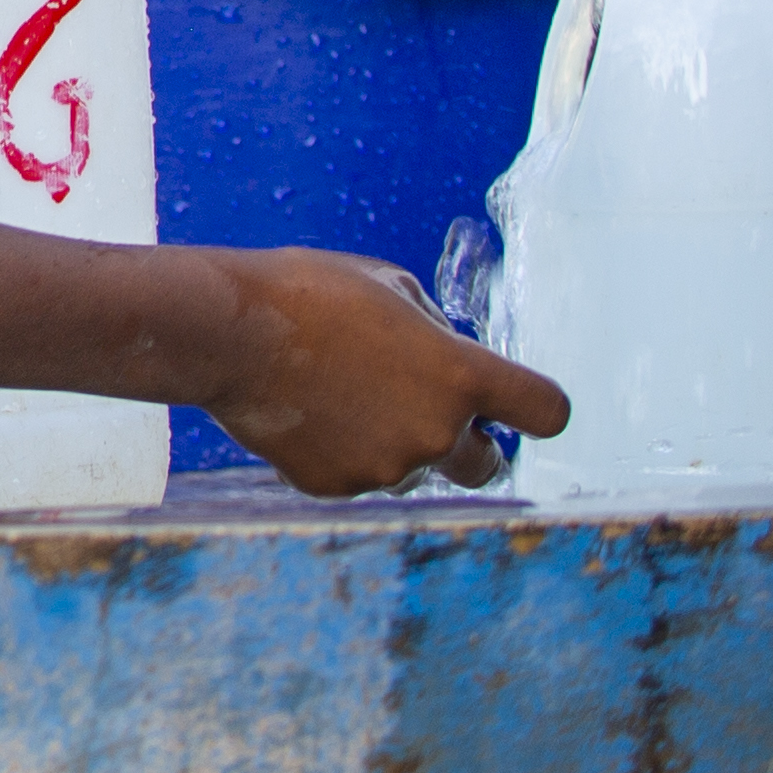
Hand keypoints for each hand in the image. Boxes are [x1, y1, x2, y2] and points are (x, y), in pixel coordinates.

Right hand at [204, 250, 570, 496]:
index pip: (546, 410)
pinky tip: (306, 409)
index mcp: (458, 375)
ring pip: (411, 465)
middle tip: (422, 405)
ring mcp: (388, 467)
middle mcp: (436, 432)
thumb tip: (444, 356)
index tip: (519, 403)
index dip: (538, 407)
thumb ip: (432, 331)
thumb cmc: (307, 292)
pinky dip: (341, 449)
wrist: (226, 332)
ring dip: (391, 437)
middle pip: (488, 464)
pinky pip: (358, 474)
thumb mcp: (387, 284)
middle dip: (468, 441)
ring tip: (334, 388)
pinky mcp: (340, 487)